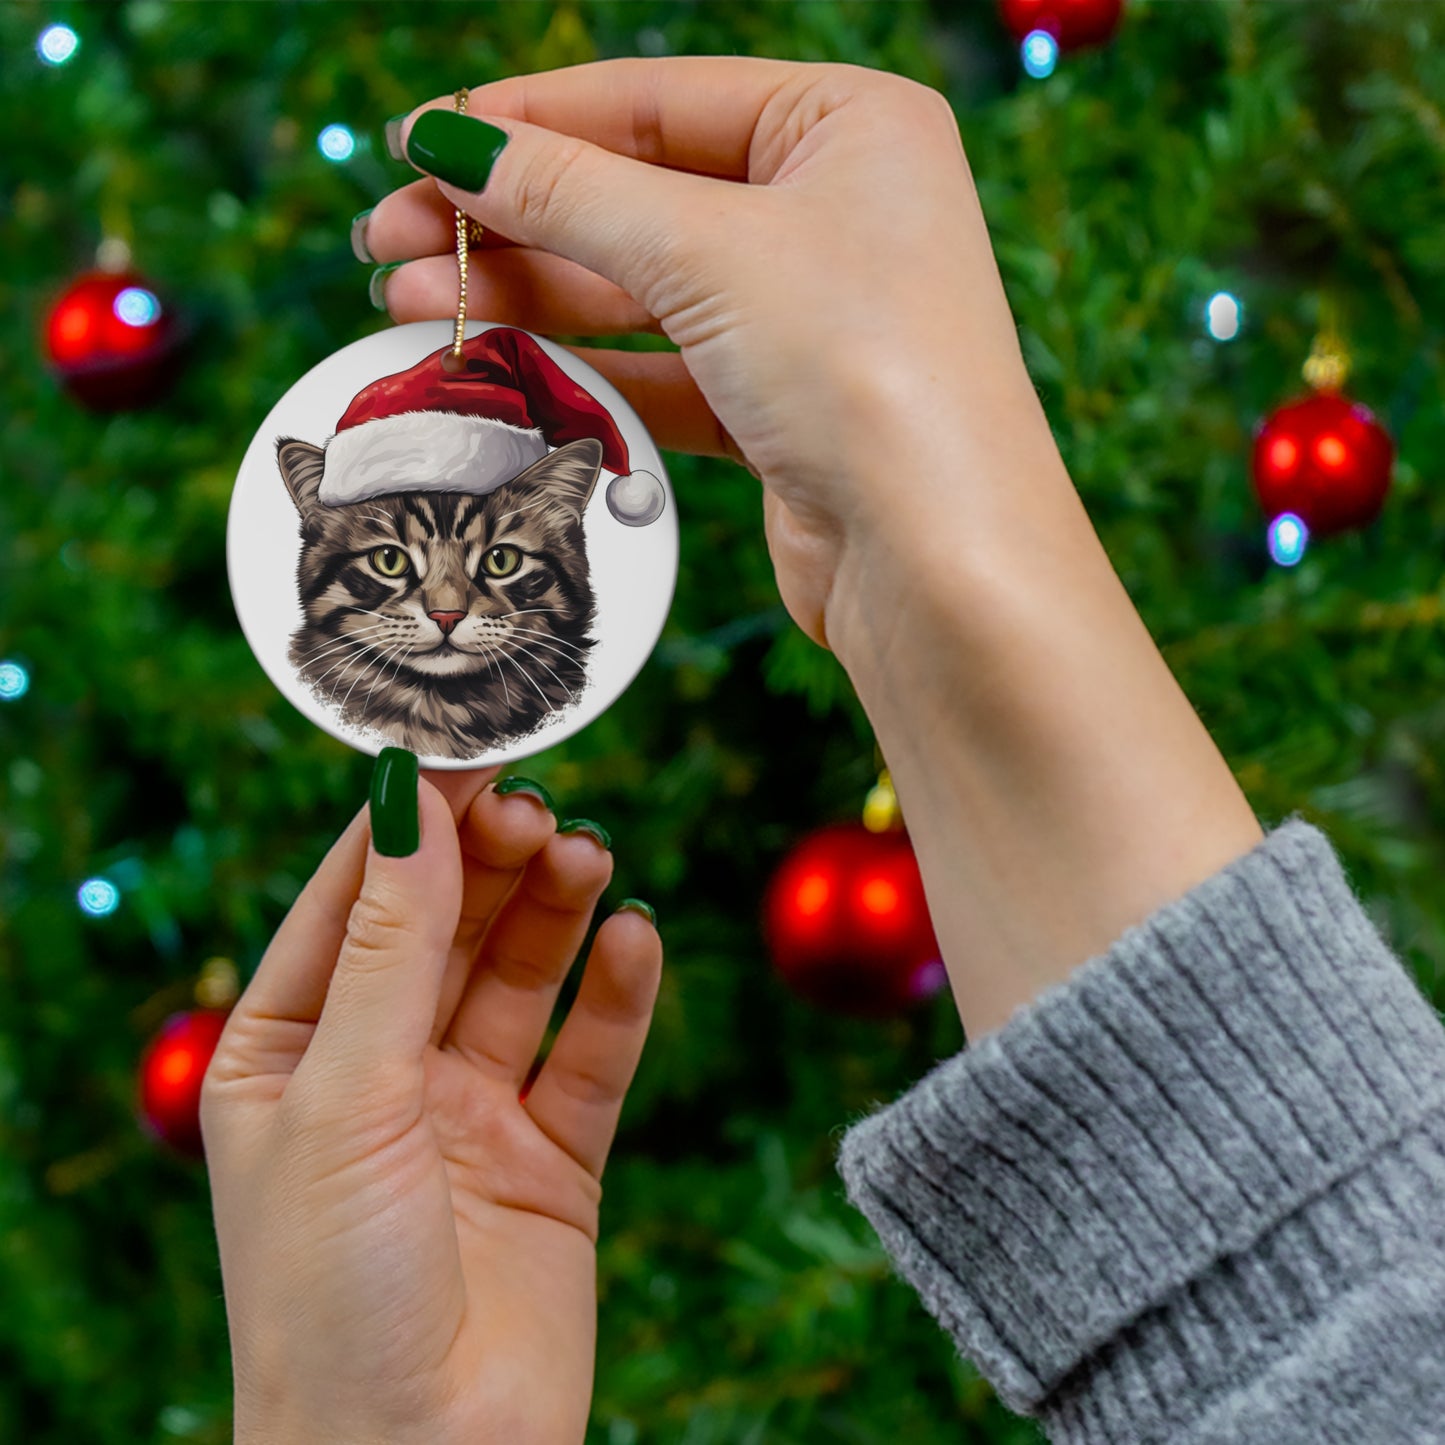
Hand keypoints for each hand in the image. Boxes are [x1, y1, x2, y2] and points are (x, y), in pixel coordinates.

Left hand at [201, 767, 661, 1444]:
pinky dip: (617, 994)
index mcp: (290, 1053)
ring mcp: (469, 1114)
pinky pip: (591, 1055)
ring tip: (589, 856)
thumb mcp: (346, 1095)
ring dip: (556, 911)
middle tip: (540, 806)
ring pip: (521, 977)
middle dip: (491, 862)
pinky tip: (635, 938)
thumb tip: (410, 798)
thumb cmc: (331, 1294)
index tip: (467, 747)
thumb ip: (391, 946)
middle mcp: (380, 1073)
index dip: (409, 823)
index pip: (352, 902)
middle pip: (446, 928)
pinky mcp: (552, 1159)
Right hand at [361, 56, 1054, 654]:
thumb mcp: (706, 250)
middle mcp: (834, 210)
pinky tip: (496, 365)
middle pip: (635, 194)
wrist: (937, 559)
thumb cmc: (864, 370)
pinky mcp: (781, 406)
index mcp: (848, 125)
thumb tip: (452, 142)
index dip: (527, 120)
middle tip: (388, 240)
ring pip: (639, 287)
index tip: (417, 142)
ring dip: (526, 296)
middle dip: (508, 218)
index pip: (655, 99)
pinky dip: (581, 368)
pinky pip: (661, 368)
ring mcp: (808, 313)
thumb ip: (571, 192)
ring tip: (409, 304)